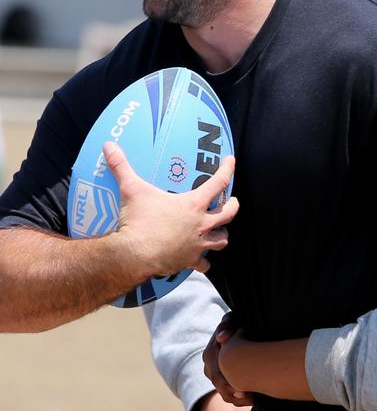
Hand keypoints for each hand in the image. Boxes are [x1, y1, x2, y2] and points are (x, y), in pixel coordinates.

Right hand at [104, 143, 238, 277]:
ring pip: (221, 240)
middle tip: (232, 202)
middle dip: (233, 206)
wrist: (135, 254)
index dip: (227, 169)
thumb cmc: (139, 221)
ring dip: (221, 235)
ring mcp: (197, 244)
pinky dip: (203, 263)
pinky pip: (203, 264)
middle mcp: (201, 224)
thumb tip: (109, 146)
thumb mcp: (131, 190)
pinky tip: (201, 262)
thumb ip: (122, 167)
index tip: (231, 161)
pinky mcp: (189, 261)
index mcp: (193, 204)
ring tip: (218, 231)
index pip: (218, 182)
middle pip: (228, 214)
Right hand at [204, 324, 253, 406]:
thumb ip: (227, 326)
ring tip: (252, 399)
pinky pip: (227, 395)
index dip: (228, 381)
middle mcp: (209, 366)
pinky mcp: (223, 381)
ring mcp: (215, 375)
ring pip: (223, 393)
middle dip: (234, 392)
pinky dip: (238, 400)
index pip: (216, 372)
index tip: (243, 387)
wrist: (240, 329)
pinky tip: (251, 399)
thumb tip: (221, 339)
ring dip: (237, 398)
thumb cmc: (238, 323)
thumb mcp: (233, 320)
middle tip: (250, 397)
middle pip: (220, 386)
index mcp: (210, 354)